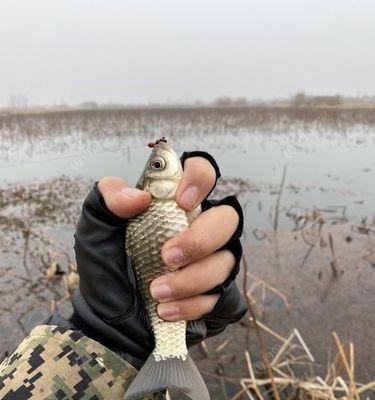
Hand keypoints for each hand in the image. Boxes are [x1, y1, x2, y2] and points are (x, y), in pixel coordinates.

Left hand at [74, 151, 245, 364]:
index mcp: (174, 205)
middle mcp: (200, 228)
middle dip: (200, 239)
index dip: (200, 179)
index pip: (202, 173)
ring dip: (192, 279)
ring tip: (156, 291)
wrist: (109, 318)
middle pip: (227, 219)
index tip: (181, 201)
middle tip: (167, 256)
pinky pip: (220, 296)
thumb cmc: (107, 267)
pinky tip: (166, 309)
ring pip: (225, 261)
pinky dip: (192, 304)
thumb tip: (139, 196)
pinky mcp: (216, 293)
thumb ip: (107, 199)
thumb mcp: (96, 230)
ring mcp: (211, 261)